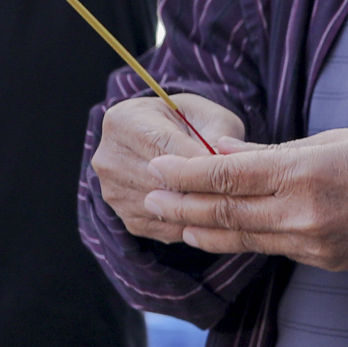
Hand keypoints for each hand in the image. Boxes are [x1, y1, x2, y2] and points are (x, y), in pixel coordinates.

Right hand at [93, 92, 246, 221]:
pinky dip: (193, 225)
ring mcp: (112, 192)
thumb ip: (217, 136)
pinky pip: (165, 229)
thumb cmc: (192, 123)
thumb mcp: (210, 117)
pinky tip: (213, 213)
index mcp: (124, 121)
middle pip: (161, 182)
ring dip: (200, 209)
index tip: (232, 167)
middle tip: (239, 190)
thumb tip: (224, 164)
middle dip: (203, 187)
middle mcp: (108, 158)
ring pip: (165, 209)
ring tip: (229, 199)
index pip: (164, 145)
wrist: (168, 140)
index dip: (202, 159)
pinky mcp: (126, 218)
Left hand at [135, 127, 347, 271]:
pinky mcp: (326, 261)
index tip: (158, 166)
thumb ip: (279, 153)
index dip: (186, 173)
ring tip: (176, 224)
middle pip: (225, 213)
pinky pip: (278, 248)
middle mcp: (304, 211)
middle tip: (150, 199)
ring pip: (245, 239)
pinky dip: (249, 239)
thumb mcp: (336, 139)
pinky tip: (229, 235)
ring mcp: (315, 243)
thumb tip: (229, 156)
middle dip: (181, 206)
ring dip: (205, 231)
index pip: (227, 175)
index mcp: (306, 170)